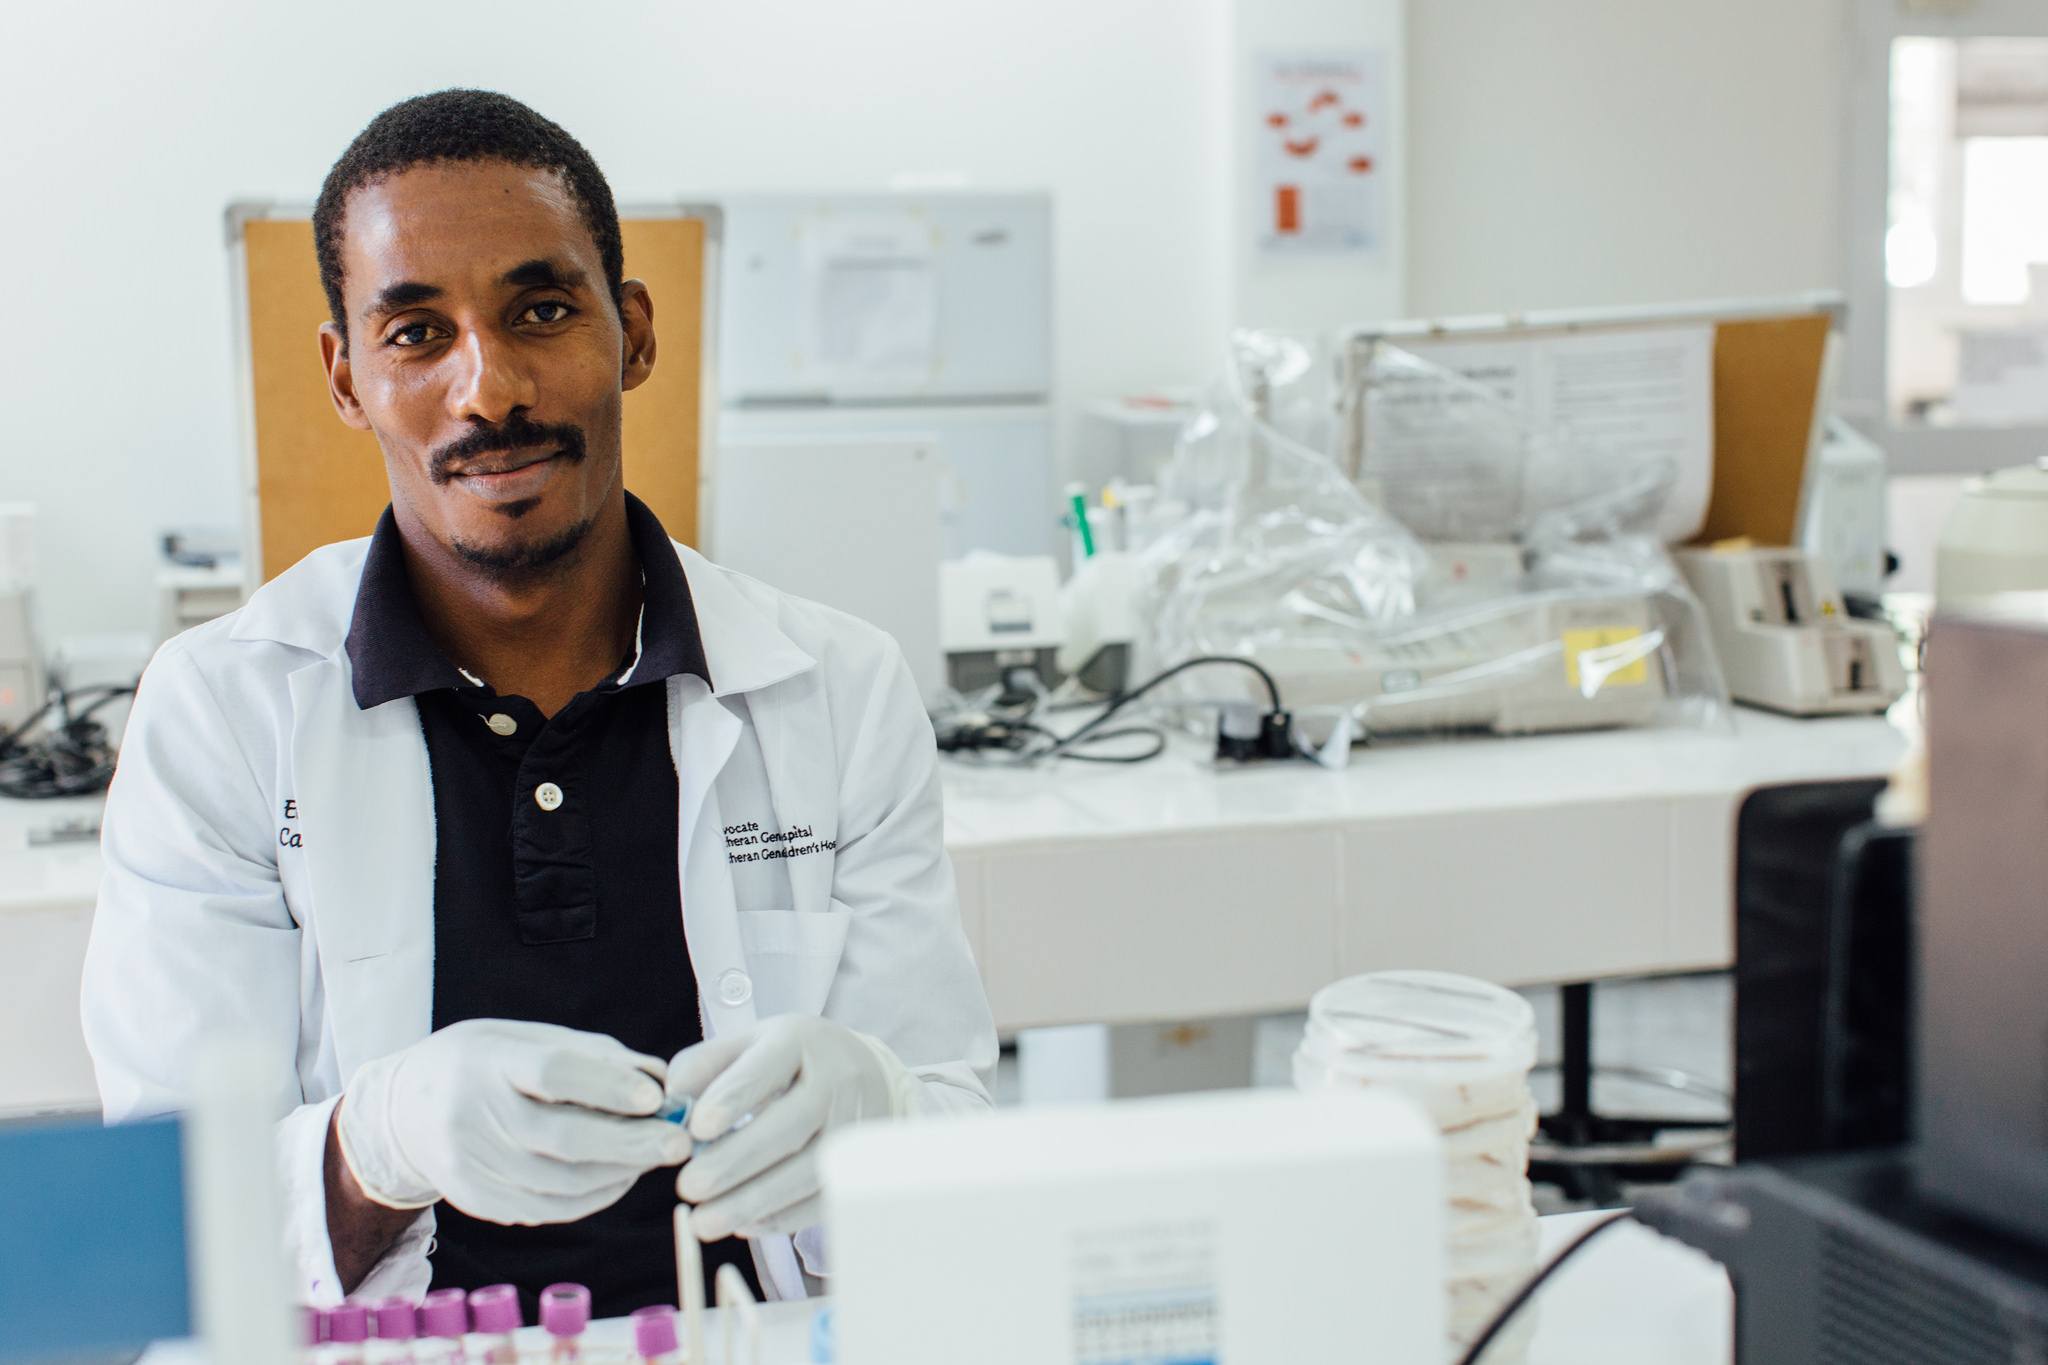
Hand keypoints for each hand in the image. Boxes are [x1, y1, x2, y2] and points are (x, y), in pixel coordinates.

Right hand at [336, 1018, 693, 1225]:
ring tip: (657, 1157)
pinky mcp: (475, 1199)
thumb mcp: (529, 1038)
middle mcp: (473, 1113)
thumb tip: (662, 1080)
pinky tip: (621, 1177)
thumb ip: (595, 1056)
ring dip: (620, 1173)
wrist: (402, 1110)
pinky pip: (547, 1207)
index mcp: (488, 1060)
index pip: (552, 1073)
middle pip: (560, 1138)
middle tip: (679, 1142)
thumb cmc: (486, 1063)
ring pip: (560, 1182)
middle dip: (630, 1143)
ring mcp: (470, 1163)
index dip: (607, 1086)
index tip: (655, 1097)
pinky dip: (594, 1196)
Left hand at [666, 1017, 910, 1239]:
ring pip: (807, 1171)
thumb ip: (705, 1064)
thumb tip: (670, 1100)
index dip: (732, 1098)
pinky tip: (743, 1224)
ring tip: (704, 1222)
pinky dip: (782, 1217)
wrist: (868, 1073)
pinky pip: (823, 1199)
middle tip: (687, 1187)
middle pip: (789, 1127)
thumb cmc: (794, 1060)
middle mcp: (836, 1082)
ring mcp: (855, 1127)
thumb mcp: (752, 1043)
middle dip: (735, 1162)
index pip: (766, 1069)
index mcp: (800, 1042)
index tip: (697, 1128)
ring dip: (753, 1201)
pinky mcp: (863, 1166)